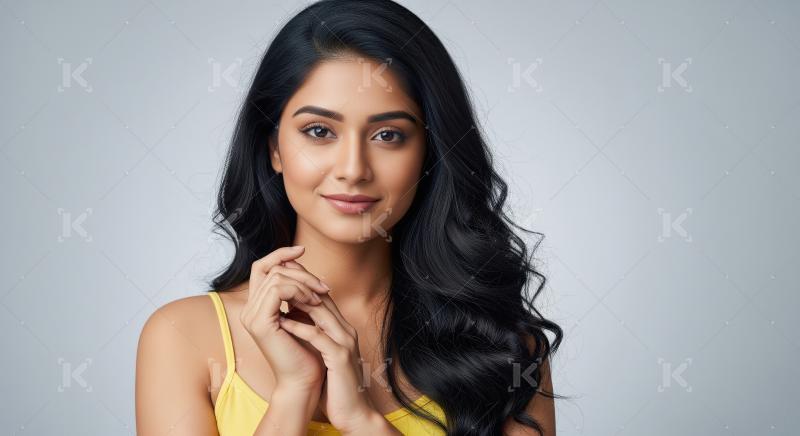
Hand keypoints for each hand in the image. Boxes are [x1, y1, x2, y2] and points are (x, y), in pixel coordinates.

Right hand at [239, 245, 330, 391]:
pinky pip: (278, 289)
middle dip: (302, 271)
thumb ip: (297, 291)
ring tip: (321, 297)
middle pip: (271, 268)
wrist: (305, 381)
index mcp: (258, 306)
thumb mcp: (303, 313)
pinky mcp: (259, 322)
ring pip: (276, 276)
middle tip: (324, 286)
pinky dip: (299, 290)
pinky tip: (314, 302)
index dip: (280, 253)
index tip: (302, 249)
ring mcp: (251, 315)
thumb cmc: (308, 351)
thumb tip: (299, 262)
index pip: (262, 267)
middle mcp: (250, 309)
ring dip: (304, 282)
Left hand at [276, 280, 391, 433]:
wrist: (353, 412)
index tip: (282, 275)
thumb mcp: (322, 353)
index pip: (322, 296)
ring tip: (276, 293)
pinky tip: (282, 322)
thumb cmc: (334, 385)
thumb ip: (312, 334)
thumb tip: (291, 315)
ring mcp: (345, 342)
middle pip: (322, 297)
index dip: (302, 283)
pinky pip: (318, 337)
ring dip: (297, 300)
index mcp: (341, 329)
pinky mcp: (340, 358)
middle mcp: (345, 330)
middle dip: (299, 283)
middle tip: (277, 275)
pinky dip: (300, 327)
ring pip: (321, 311)